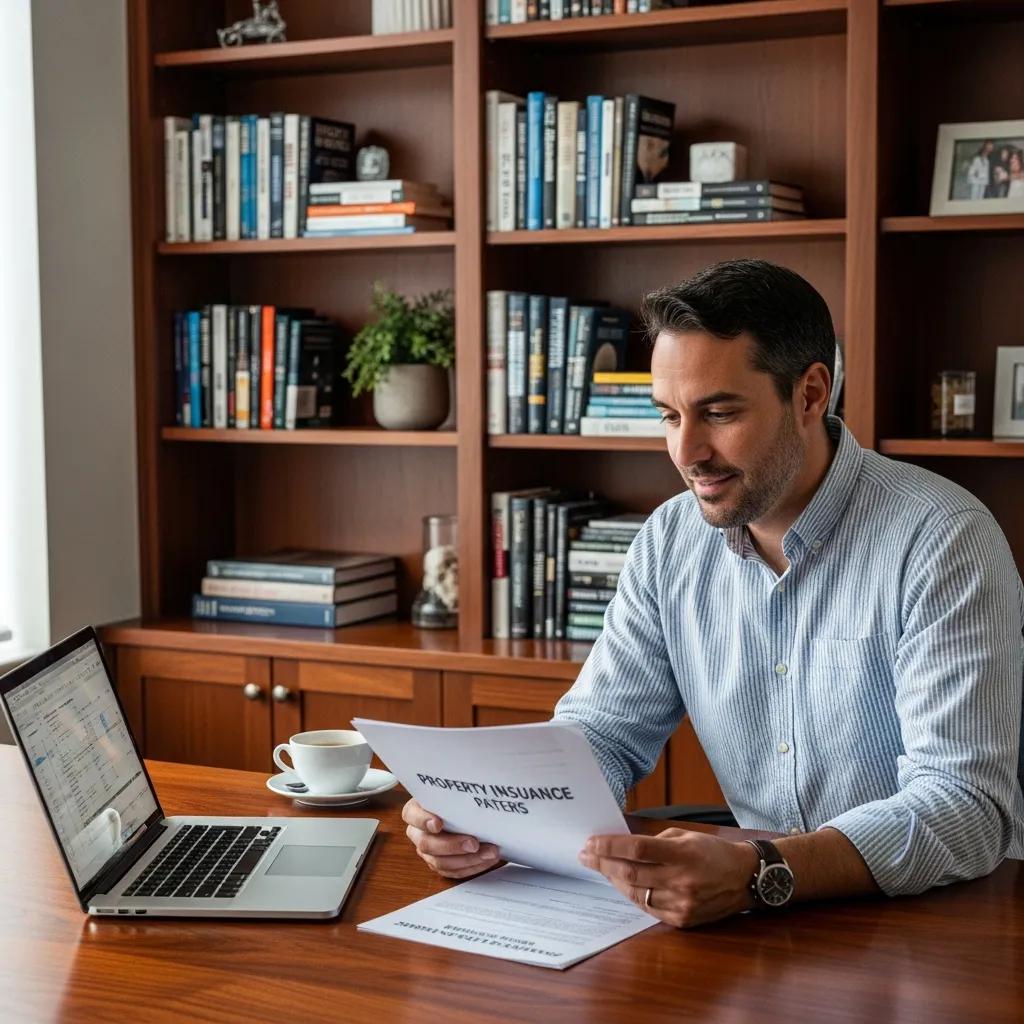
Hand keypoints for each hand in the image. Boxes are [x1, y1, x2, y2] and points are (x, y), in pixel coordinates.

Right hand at [401, 798, 500, 878]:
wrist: (463, 810)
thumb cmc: (456, 797)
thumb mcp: (452, 790)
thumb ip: (455, 791)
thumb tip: (470, 783)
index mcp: (415, 810)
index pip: (411, 815)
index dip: (423, 820)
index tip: (438, 824)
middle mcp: (418, 833)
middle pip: (426, 844)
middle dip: (452, 845)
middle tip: (474, 843)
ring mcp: (427, 851)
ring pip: (441, 862)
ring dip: (468, 860)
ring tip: (489, 852)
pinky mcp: (440, 864)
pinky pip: (453, 872)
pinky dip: (472, 867)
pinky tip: (487, 859)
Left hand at [578, 827, 758, 928]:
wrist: (744, 879)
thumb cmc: (713, 852)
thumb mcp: (686, 836)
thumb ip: (655, 842)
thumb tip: (621, 845)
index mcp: (683, 854)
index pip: (637, 850)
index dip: (609, 847)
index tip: (590, 842)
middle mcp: (681, 881)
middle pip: (630, 873)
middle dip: (602, 863)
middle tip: (586, 855)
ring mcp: (681, 904)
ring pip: (635, 893)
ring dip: (613, 879)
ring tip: (600, 867)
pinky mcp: (681, 920)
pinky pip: (647, 908)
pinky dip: (631, 894)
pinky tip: (622, 883)